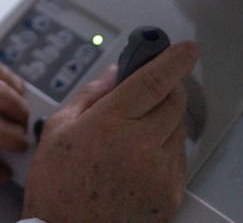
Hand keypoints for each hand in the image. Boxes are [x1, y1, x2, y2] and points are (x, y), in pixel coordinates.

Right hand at [22, 41, 198, 222]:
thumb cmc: (56, 185)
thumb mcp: (60, 127)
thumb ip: (93, 94)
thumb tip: (118, 73)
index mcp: (110, 125)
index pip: (154, 82)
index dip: (173, 60)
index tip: (186, 48)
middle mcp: (141, 148)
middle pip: (174, 102)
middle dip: (166, 88)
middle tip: (147, 89)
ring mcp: (160, 173)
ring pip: (179, 129)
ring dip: (164, 120)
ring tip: (133, 134)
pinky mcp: (170, 194)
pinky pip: (179, 158)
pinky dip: (166, 149)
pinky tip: (139, 157)